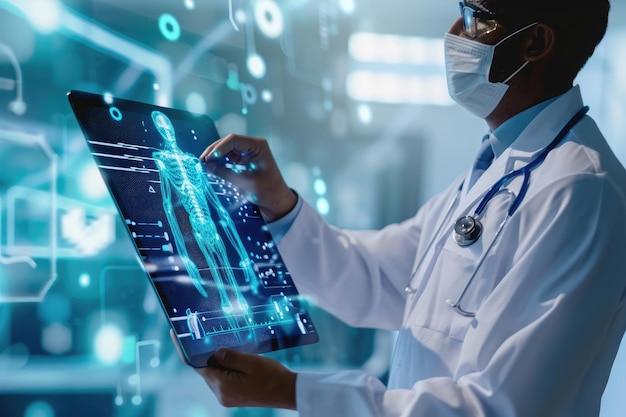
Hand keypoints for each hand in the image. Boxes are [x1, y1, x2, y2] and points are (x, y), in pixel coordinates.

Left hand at [170, 330, 296, 408]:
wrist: (289, 392)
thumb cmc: (273, 377)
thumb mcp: (252, 362)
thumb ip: (231, 356)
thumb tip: (214, 352)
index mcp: (223, 386)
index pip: (197, 365)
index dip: (185, 349)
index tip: (176, 334)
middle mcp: (222, 394)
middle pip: (205, 369)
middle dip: (204, 352)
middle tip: (201, 331)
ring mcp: (227, 396)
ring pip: (214, 373)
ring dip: (216, 359)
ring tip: (221, 342)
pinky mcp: (234, 395)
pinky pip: (223, 378)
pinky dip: (224, 366)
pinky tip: (231, 355)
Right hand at [200, 134, 296, 221]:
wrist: (277, 202)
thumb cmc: (267, 191)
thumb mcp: (244, 182)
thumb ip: (224, 173)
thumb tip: (206, 166)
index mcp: (258, 146)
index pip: (233, 140)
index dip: (218, 148)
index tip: (208, 158)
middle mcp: (252, 146)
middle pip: (227, 143)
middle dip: (214, 151)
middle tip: (201, 161)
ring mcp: (247, 153)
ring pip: (225, 150)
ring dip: (214, 156)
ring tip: (203, 164)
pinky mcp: (243, 161)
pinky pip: (227, 158)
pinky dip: (219, 162)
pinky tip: (210, 167)